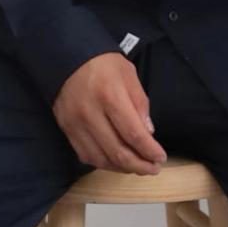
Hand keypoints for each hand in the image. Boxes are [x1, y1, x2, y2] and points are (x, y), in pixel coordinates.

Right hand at [53, 53, 166, 173]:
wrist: (67, 57)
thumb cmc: (103, 63)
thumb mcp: (129, 75)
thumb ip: (140, 104)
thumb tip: (148, 134)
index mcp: (110, 96)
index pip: (133, 134)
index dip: (149, 151)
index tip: (160, 158)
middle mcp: (90, 114)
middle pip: (117, 152)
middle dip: (139, 166)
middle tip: (153, 169)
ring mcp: (75, 124)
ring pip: (101, 159)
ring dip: (122, 168)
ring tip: (137, 167)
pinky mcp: (66, 129)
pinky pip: (86, 155)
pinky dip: (104, 163)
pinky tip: (117, 161)